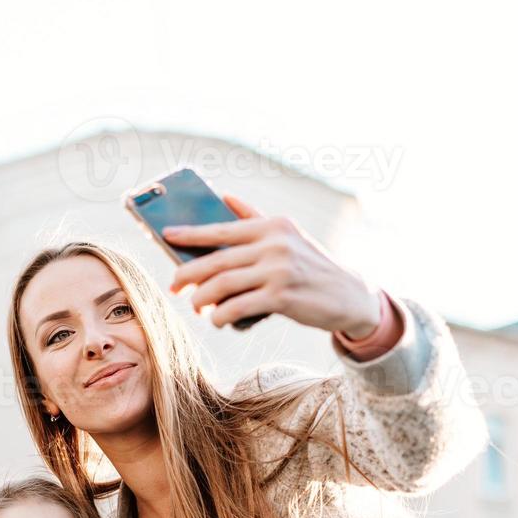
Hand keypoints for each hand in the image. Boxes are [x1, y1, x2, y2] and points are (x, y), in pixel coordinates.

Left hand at [164, 196, 382, 336]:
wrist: (349, 295)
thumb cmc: (311, 266)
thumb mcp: (288, 236)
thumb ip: (255, 218)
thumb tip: (225, 197)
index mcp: (273, 226)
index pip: (222, 229)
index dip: (191, 234)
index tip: (167, 235)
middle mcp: (274, 245)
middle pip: (216, 260)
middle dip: (188, 274)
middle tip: (173, 285)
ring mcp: (278, 271)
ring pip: (223, 285)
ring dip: (202, 299)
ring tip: (196, 305)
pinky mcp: (282, 297)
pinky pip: (238, 307)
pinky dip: (221, 316)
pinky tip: (217, 320)